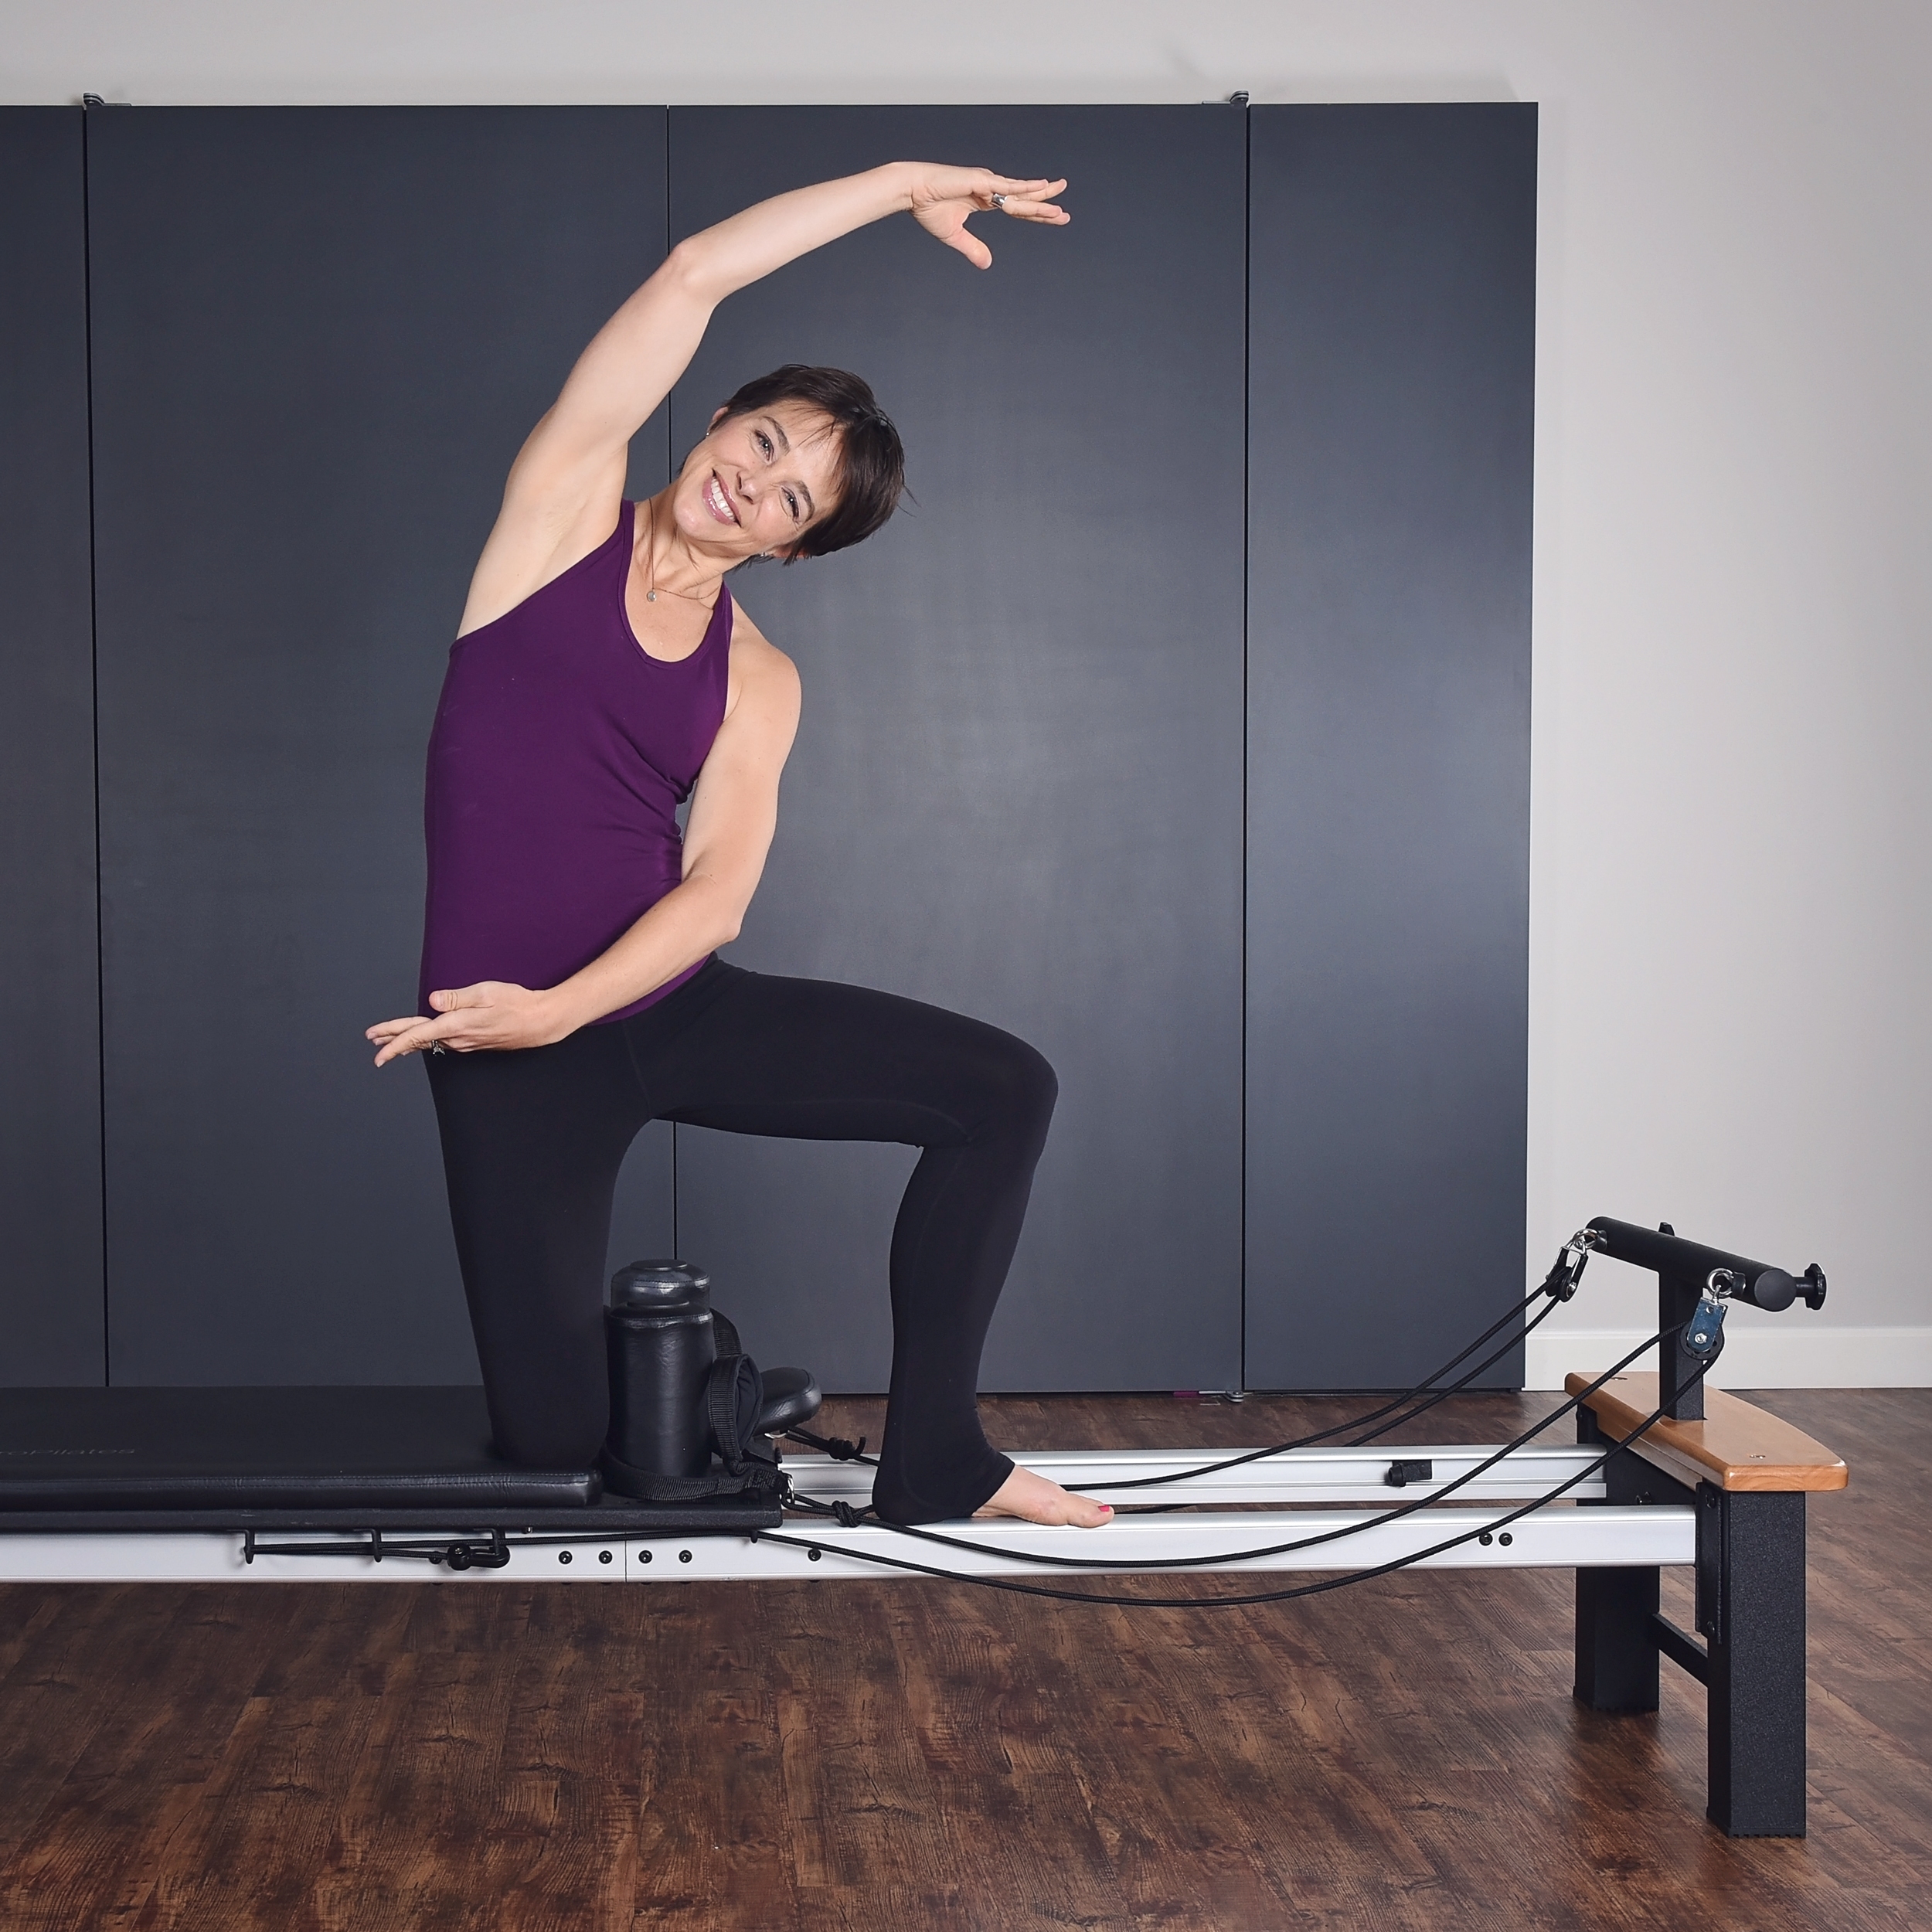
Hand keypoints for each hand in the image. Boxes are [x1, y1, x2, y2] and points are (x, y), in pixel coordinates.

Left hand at [365, 981, 575, 1065]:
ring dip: (409, 1040)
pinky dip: (427, 1040)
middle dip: (393, 1040)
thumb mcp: (485, 993)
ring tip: (391, 1040)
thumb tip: (432, 1001)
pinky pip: (443, 1042)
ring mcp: (466, 1043)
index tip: (376, 1045)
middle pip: (418, 1040)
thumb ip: (456, 997)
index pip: (416, 1034)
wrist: (540, 1021)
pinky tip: (424, 1039)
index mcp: (456, 1025)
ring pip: (430, 1042)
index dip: (393, 1040)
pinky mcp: (473, 1042)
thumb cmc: (516, 1003)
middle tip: (373, 1043)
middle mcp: (457, 1039)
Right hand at [906, 166, 1068, 268]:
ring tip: (1059, 203)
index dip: (1034, 215)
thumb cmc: (928, 208)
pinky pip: (1006, 187)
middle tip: (1064, 214)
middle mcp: (990, 189)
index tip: (1052, 218)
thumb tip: (988, 264)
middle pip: (1023, 199)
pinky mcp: (981, 181)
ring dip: (1039, 200)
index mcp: (985, 200)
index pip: (1016, 208)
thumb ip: (973, 248)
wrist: (912, 191)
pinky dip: (1023, 188)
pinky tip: (1040, 188)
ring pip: (1018, 194)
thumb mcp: (955, 235)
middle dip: (1044, 206)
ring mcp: (987, 183)